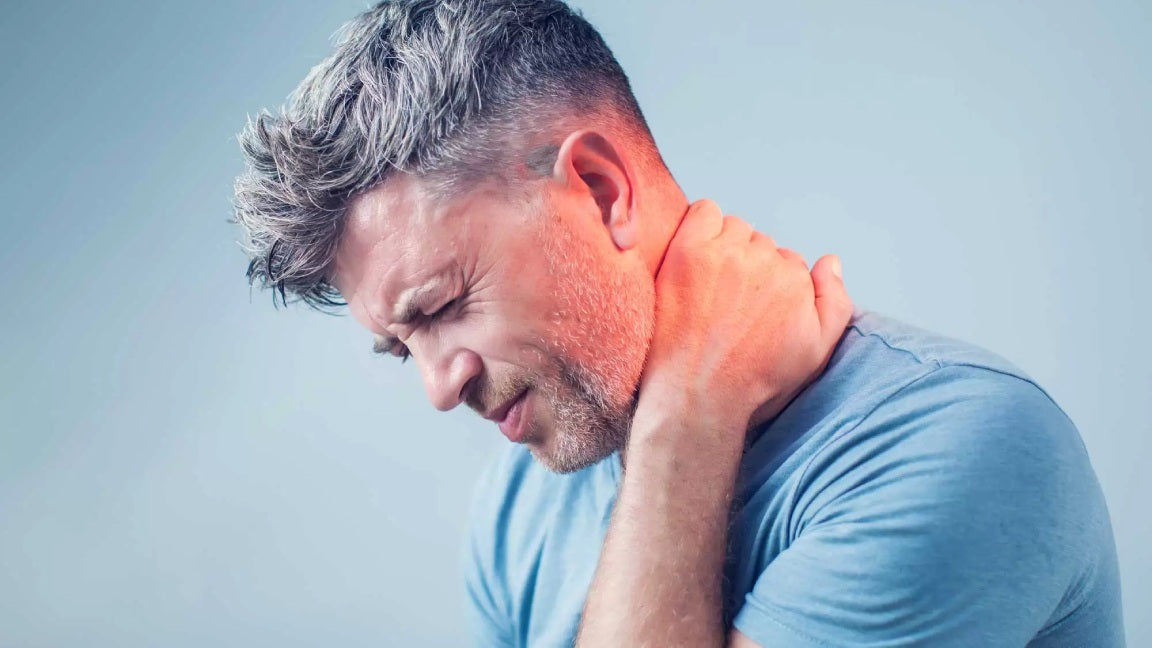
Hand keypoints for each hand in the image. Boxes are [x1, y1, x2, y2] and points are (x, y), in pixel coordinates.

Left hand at [637, 198, 852, 440]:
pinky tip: (696, 253)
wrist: (698, 395)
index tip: (752, 310)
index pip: (789, 263)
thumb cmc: (756, 381)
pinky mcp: (689, 251)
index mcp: (797, 281)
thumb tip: (830, 261)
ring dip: (727, 245)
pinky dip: (703, 224)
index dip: (772, 286)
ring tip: (712, 283)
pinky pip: (703, 212)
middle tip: (729, 301)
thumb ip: (836, 303)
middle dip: (751, 266)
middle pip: (763, 245)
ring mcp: (725, 254)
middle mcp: (765, 262)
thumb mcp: (815, 352)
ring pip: (735, 228)